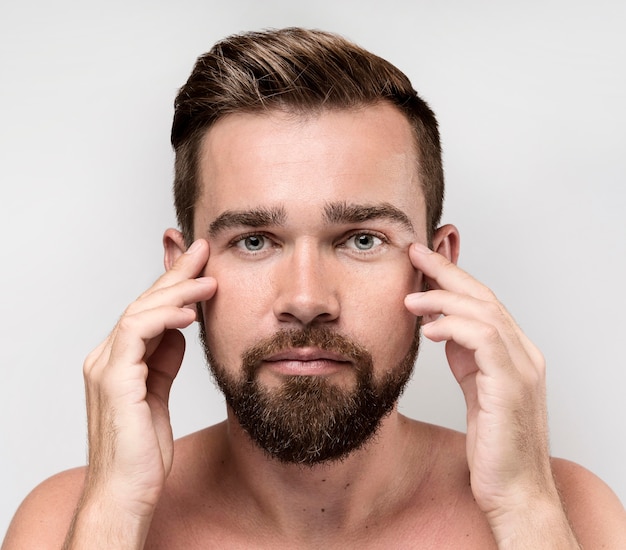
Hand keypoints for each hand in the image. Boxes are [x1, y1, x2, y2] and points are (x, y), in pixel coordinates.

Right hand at [68, 239, 215, 546]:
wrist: (127, 491)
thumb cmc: (143, 449)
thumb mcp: (159, 392)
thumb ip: (163, 358)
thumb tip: (180, 326)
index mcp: (119, 359)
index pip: (147, 309)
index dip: (172, 282)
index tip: (198, 260)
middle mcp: (107, 357)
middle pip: (143, 302)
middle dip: (175, 273)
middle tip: (203, 250)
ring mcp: (106, 366)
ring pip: (139, 311)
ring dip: (176, 291)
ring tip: (209, 281)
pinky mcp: (114, 380)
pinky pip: (136, 334)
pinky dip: (164, 318)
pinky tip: (190, 314)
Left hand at [405, 243, 575, 545]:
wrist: (515, 492)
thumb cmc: (494, 446)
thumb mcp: (475, 389)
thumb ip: (465, 356)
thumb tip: (439, 326)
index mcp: (513, 352)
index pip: (482, 301)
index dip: (451, 277)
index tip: (421, 261)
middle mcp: (523, 353)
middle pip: (484, 296)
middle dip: (446, 271)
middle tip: (414, 253)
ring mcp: (522, 367)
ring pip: (484, 312)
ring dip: (442, 299)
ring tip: (409, 298)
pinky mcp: (512, 384)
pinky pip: (483, 339)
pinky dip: (453, 327)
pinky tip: (427, 329)